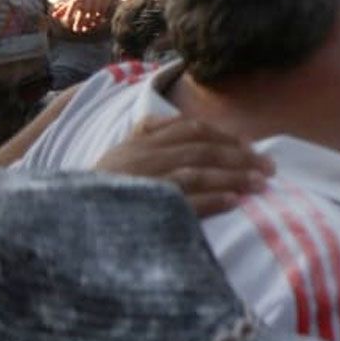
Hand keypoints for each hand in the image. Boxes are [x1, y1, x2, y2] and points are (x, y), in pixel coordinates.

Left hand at [55, 0, 117, 34]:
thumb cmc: (86, 3)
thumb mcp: (75, 5)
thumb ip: (64, 10)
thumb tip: (53, 15)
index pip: (73, 3)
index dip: (69, 12)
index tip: (66, 21)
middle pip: (83, 9)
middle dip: (79, 20)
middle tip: (75, 30)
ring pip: (93, 12)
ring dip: (89, 22)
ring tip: (86, 28)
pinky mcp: (108, 0)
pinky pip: (103, 12)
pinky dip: (99, 19)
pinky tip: (96, 24)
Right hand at [94, 116, 273, 216]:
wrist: (70, 221)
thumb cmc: (101, 189)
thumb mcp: (117, 155)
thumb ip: (144, 135)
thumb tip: (168, 119)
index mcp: (141, 143)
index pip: (191, 130)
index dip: (224, 137)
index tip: (251, 147)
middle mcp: (144, 158)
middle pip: (201, 150)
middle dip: (239, 157)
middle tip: (269, 168)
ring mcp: (144, 182)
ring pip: (197, 172)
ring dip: (234, 177)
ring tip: (260, 184)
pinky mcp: (147, 208)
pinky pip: (184, 201)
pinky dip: (212, 199)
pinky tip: (235, 201)